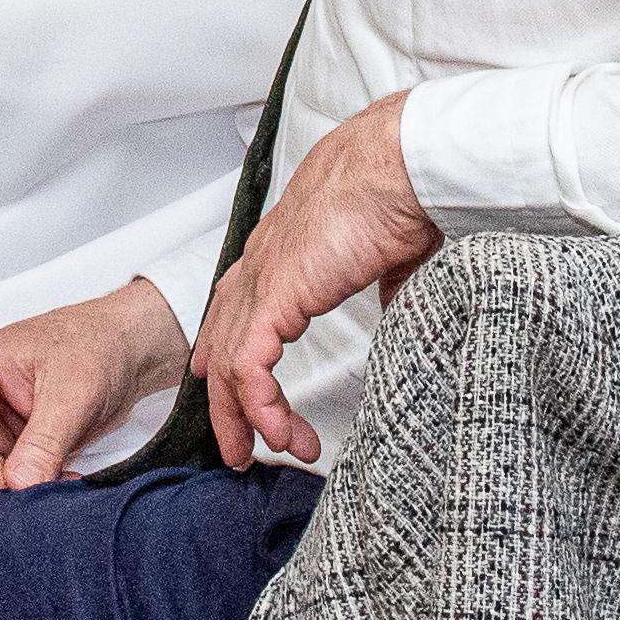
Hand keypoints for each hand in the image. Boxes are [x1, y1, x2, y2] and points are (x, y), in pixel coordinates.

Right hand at [0, 277, 186, 498]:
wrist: (132, 348)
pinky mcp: (11, 440)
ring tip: (58, 481)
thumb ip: (43, 442)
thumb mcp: (73, 393)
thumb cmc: (98, 345)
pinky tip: (62, 479)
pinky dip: (27, 486)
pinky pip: (2, 475)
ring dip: (8, 487)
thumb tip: (19, 487)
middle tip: (27, 488)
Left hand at [192, 101, 436, 467]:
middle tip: (241, 447)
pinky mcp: (273, 296)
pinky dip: (261, 408)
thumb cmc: (399, 195)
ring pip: (229, 365)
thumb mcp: (389, 254)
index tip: (236, 393)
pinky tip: (280, 434)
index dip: (227, 353)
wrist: (398, 167)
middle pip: (221, 344)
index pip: (235, 309)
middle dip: (227, 403)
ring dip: (248, 418)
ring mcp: (261, 280)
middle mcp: (260, 265)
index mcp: (282, 251)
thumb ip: (383, 284)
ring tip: (271, 452)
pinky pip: (249, 367)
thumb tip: (397, 305)